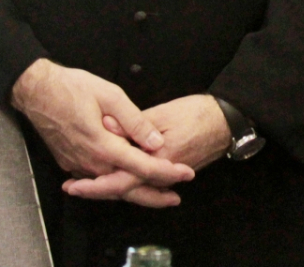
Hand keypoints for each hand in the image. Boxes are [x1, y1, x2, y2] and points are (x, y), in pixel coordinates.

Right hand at [10, 59, 193, 207]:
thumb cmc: (70, 88)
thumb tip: (155, 141)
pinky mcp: (69, 163)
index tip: (186, 173)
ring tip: (158, 193)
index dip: (166, 172)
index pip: (141, 167)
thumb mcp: (109, 95)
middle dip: (153, 194)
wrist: (35, 91)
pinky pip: (96, 179)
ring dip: (134, 191)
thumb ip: (134, 120)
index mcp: (103, 145)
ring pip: (111, 186)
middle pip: (127, 186)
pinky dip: (114, 184)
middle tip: (175, 197)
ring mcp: (78, 165)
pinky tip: (126, 182)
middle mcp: (90, 161)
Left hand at [75, 95, 231, 205]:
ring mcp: (169, 174)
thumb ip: (134, 124)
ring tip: (89, 183)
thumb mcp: (164, 112)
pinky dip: (129, 181)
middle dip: (99, 191)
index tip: (76, 185)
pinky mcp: (173, 170)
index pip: (121, 180)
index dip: (96, 185)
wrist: (228, 119)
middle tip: (75, 189)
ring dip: (112, 187)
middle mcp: (163, 172)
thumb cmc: (199, 112)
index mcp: (158, 158)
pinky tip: (117, 177)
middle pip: (126, 190)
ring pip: (136, 188)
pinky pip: (146, 182)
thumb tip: (107, 129)